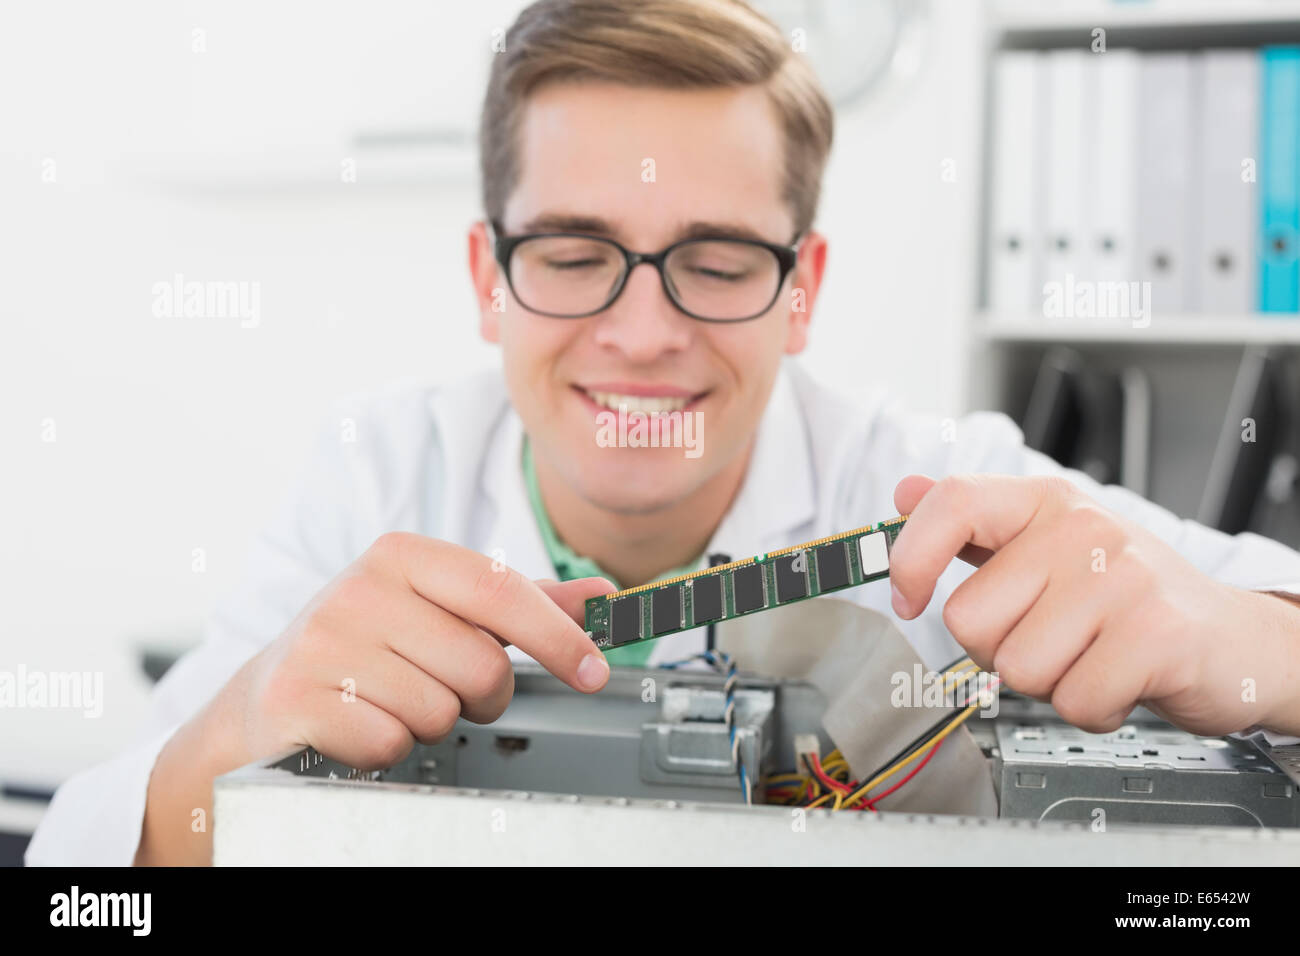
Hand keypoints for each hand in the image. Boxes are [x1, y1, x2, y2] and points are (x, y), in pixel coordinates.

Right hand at [228, 532, 612, 769]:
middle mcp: (360, 588)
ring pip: (440, 709)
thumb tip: (601, 593)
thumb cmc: (365, 648)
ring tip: (394, 702)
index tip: (593, 671)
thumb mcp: (439, 611)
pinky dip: (389, 748)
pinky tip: (363, 726)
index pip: (501, 590)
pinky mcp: (298, 698)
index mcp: (402, 555)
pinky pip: (392, 742)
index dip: (557, 635)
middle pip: (481, 663)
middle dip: (482, 694)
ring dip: (431, 720)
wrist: (267, 700)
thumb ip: (520, 602)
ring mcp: (323, 642)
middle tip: (450, 688)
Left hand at [888, 473, 1299, 736]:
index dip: (911, 557)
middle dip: (999, 651)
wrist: (1234, 639)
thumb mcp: (1051, 547)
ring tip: (1091, 656)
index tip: (908, 599)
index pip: (952, 504)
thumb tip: (906, 492)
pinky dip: (1092, 710)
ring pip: (1016, 668)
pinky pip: (1072, 701)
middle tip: (1054, 639)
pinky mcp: (1156, 634)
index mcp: (1047, 503)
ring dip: (1049, 684)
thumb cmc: (1129, 598)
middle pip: (969, 619)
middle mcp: (1082, 530)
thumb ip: (975, 526)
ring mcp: (1122, 578)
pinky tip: (1120, 681)